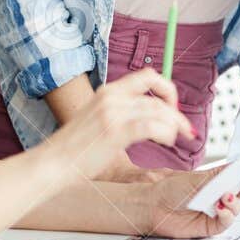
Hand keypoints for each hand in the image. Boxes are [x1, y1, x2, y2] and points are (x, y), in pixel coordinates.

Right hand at [46, 69, 196, 181]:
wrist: (53, 163)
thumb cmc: (75, 149)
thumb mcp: (98, 119)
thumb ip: (121, 114)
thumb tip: (148, 120)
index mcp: (108, 91)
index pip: (147, 76)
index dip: (166, 88)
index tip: (173, 106)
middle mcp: (111, 97)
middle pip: (157, 96)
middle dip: (177, 112)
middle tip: (186, 129)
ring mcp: (113, 113)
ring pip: (158, 110)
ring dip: (174, 125)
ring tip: (175, 138)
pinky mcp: (115, 131)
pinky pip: (151, 126)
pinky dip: (165, 132)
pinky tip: (167, 141)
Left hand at [137, 170, 239, 238]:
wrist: (153, 207)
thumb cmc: (172, 189)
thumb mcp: (197, 178)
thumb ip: (219, 175)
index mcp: (220, 178)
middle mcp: (222, 193)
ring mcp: (219, 210)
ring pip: (238, 206)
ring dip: (235, 201)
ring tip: (224, 197)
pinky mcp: (212, 226)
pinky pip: (227, 222)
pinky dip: (226, 215)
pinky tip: (219, 209)